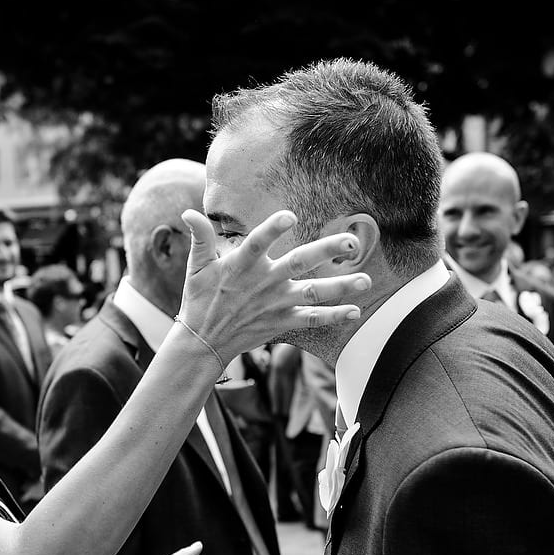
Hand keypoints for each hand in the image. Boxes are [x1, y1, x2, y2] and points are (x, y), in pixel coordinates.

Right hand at [178, 209, 368, 360]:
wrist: (204, 341)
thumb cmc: (201, 298)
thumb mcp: (196, 266)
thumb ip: (199, 237)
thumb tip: (188, 213)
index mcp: (242, 265)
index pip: (257, 243)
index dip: (272, 229)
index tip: (290, 215)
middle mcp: (264, 283)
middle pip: (300, 263)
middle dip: (326, 251)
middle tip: (351, 242)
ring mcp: (276, 303)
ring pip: (314, 293)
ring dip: (341, 287)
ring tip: (366, 280)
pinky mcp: (282, 321)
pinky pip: (312, 319)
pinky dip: (334, 316)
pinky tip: (355, 310)